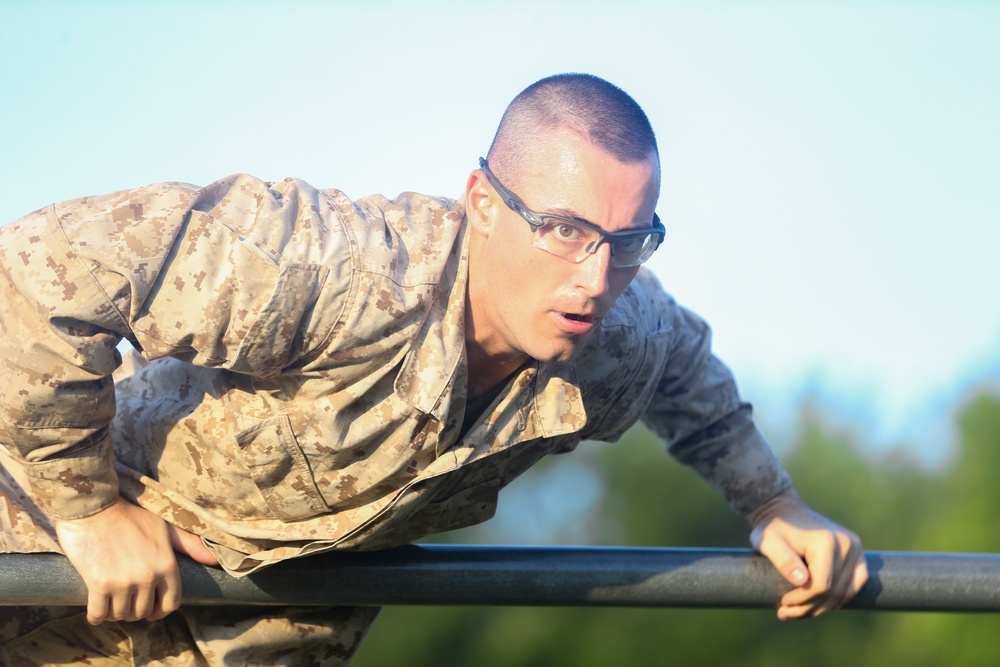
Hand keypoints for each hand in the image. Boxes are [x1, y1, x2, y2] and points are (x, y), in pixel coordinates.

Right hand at [54, 497, 218, 624]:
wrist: (94, 509)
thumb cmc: (130, 518)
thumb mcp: (164, 528)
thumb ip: (189, 544)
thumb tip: (214, 560)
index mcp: (167, 564)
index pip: (171, 604)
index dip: (160, 610)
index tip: (151, 609)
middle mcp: (148, 577)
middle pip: (144, 612)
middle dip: (136, 610)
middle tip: (127, 601)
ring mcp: (124, 582)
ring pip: (121, 614)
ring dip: (116, 613)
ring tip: (112, 602)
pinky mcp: (99, 585)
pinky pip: (99, 615)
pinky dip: (96, 616)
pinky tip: (96, 610)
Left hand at [748, 488, 867, 619]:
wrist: (784, 510)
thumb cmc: (773, 528)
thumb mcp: (768, 542)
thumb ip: (783, 560)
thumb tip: (803, 581)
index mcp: (825, 542)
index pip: (821, 585)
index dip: (803, 600)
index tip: (783, 603)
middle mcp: (846, 544)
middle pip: (833, 591)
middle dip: (809, 607)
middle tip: (784, 613)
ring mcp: (854, 547)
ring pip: (845, 591)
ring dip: (823, 606)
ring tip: (798, 612)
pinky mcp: (856, 551)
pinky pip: (857, 582)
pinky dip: (841, 596)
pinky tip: (824, 604)